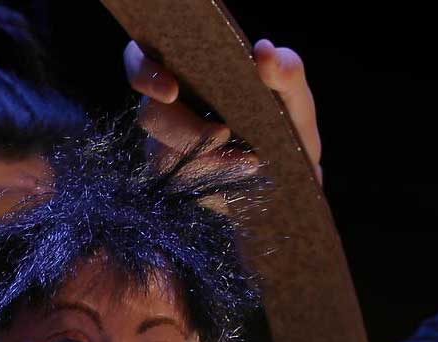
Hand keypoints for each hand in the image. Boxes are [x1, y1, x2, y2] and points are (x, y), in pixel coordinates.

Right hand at [123, 38, 322, 182]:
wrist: (288, 193)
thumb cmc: (285, 139)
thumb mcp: (295, 104)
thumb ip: (287, 73)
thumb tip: (263, 51)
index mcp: (190, 77)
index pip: (142, 62)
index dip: (144, 72)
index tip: (172, 91)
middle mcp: (170, 112)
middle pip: (150, 115)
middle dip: (183, 129)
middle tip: (223, 134)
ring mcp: (167, 151)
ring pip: (161, 155)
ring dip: (202, 159)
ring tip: (248, 162)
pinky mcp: (173, 185)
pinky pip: (178, 182)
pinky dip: (212, 179)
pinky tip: (240, 176)